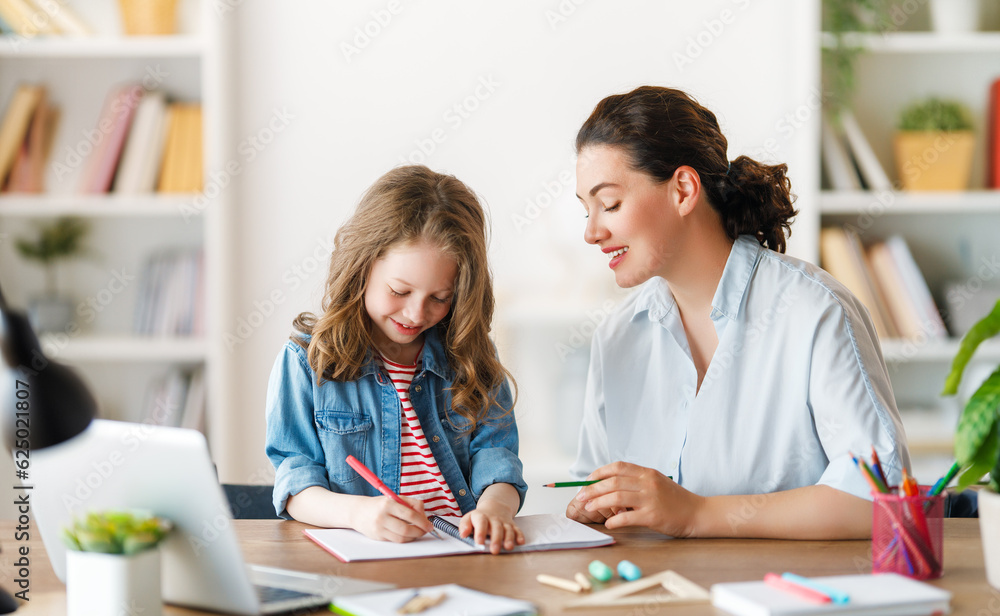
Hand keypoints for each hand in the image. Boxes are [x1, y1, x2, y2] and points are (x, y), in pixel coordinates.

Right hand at [351, 495, 432, 542]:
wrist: (358, 512)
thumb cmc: (381, 504)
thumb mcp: (395, 498)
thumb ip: (412, 503)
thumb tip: (424, 515)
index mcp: (389, 504)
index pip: (410, 515)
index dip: (422, 522)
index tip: (430, 525)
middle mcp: (382, 516)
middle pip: (406, 529)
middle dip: (420, 531)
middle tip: (426, 530)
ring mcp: (379, 528)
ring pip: (401, 538)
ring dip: (414, 537)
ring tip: (418, 532)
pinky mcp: (378, 537)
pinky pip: (395, 541)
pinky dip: (405, 539)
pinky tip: (408, 534)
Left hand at [458, 498, 524, 553]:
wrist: (495, 507)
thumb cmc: (480, 517)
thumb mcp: (469, 518)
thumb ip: (464, 525)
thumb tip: (463, 534)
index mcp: (482, 517)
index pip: (481, 523)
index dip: (480, 532)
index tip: (479, 542)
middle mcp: (494, 519)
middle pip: (496, 528)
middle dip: (496, 539)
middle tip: (494, 550)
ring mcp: (504, 522)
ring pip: (508, 529)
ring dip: (509, 538)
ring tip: (508, 547)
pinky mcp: (512, 525)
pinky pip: (517, 529)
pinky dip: (520, 535)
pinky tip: (520, 542)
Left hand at [573, 461, 704, 536]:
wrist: (698, 513)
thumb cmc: (676, 500)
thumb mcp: (657, 483)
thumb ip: (638, 482)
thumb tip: (611, 485)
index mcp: (647, 473)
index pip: (618, 467)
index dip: (600, 472)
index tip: (588, 480)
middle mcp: (648, 483)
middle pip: (613, 482)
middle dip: (593, 489)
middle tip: (581, 497)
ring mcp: (650, 499)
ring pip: (616, 497)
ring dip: (599, 503)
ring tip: (588, 509)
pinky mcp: (652, 516)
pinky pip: (627, 517)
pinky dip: (614, 520)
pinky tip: (608, 524)